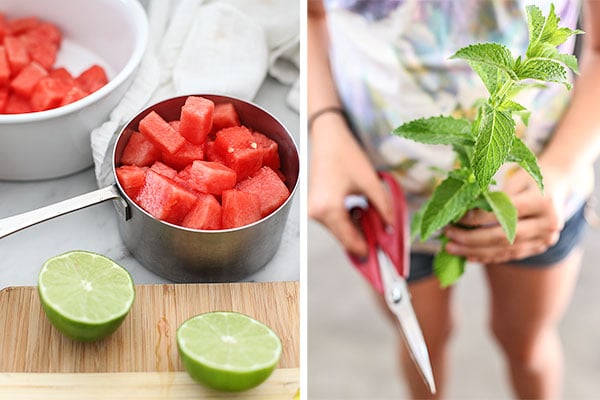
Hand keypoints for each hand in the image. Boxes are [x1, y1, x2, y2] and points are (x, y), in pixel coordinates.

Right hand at [309, 117, 393, 256]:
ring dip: (357, 229)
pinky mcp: (315, 206)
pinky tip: (360, 211)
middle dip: (365, 239)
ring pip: (340, 231)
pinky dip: (349, 221)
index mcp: (328, 209)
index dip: (368, 252)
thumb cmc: (345, 154)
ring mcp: (313, 210)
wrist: (328, 138)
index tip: (383, 260)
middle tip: (385, 236)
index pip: (350, 241)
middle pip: (344, 238)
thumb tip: (391, 229)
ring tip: (373, 216)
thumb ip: (383, 209)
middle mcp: (316, 213)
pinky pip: (335, 222)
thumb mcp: (371, 182)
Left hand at [444, 164, 567, 263]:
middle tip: (448, 238)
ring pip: (505, 250)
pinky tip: (469, 256)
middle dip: (471, 240)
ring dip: (475, 251)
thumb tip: (463, 210)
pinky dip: (488, 256)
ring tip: (452, 249)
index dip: (477, 218)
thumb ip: (495, 196)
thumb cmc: (530, 179)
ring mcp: (545, 239)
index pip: (503, 213)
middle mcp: (548, 224)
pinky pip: (509, 255)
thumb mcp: (515, 179)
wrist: (558, 185)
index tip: (455, 219)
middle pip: (503, 236)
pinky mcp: (539, 248)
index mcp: (543, 202)